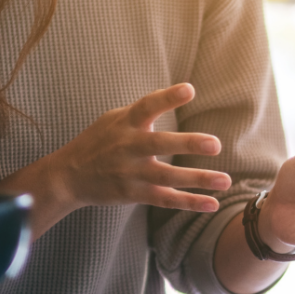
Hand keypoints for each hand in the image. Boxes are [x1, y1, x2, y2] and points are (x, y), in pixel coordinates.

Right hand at [45, 83, 230, 212]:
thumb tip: (174, 95)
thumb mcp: (114, 119)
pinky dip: (189, 202)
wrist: (68, 176)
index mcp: (125, 123)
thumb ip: (142, 111)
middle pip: (159, 144)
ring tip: (226, 180)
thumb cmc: (98, 142)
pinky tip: (212, 203)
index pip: (147, 106)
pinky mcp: (133, 194)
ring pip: (167, 177)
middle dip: (187, 143)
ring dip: (198, 179)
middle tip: (215, 144)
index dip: (167, 98)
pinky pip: (165, 199)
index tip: (189, 90)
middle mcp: (128, 147)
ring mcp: (131, 172)